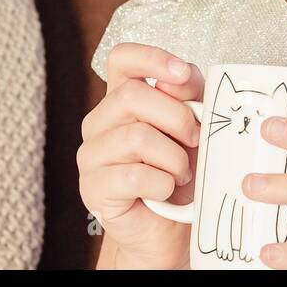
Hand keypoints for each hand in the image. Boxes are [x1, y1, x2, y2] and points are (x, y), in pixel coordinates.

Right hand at [77, 42, 204, 268]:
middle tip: (195, 138)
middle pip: (131, 96)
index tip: (182, 73)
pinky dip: (163, 183)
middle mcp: (100, 122)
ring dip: (174, 157)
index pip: (122, 59)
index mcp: (122, 99)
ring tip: (181, 172)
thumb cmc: (180, 174)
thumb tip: (182, 77)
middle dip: (176, 117)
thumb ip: (190, 97)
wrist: (169, 228)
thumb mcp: (194, 129)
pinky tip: (165, 190)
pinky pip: (135, 176)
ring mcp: (91, 154)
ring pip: (136, 137)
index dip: (151, 58)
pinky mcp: (93, 188)